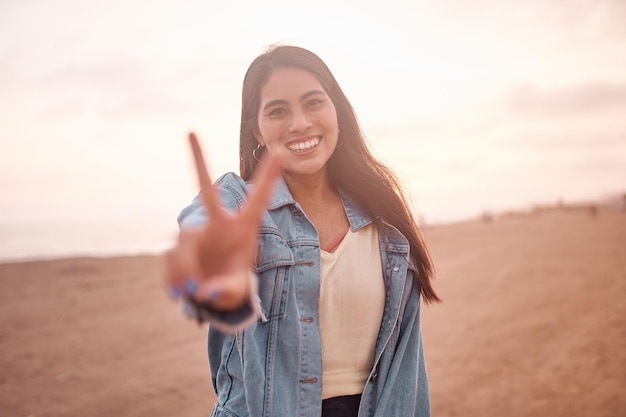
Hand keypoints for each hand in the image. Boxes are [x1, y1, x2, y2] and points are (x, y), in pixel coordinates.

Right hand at [164, 132, 281, 310]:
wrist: (210, 294)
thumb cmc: (231, 286)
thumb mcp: (235, 292)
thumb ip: (225, 292)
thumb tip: (206, 292)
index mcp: (244, 227)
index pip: (258, 197)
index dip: (269, 175)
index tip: (280, 149)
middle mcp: (217, 223)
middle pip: (206, 189)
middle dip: (198, 160)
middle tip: (190, 131)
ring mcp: (196, 232)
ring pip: (183, 243)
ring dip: (184, 270)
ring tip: (191, 291)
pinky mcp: (177, 245)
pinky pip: (170, 258)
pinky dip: (173, 278)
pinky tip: (181, 293)